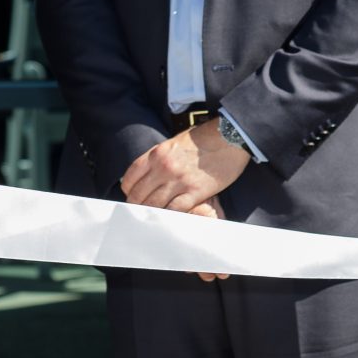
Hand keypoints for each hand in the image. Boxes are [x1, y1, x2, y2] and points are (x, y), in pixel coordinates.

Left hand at [118, 126, 250, 282]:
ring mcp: (179, 180)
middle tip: (139, 212)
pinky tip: (169, 218)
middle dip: (136, 206)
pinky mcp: (195, 191)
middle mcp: (163, 167)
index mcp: (156, 154)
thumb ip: (158, 159)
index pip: (130, 178)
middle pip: (139, 195)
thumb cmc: (202, 139)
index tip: (132, 197)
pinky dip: (169, 216)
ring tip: (151, 218)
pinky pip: (175, 210)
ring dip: (151, 213)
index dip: (128, 191)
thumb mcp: (172, 144)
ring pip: (154, 205)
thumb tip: (146, 175)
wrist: (229, 138)